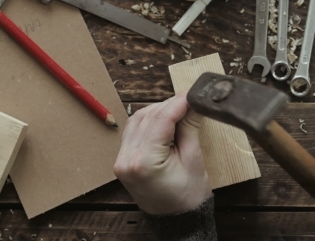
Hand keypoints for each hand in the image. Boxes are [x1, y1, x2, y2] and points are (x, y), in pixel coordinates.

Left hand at [113, 93, 211, 214]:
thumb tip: (192, 103)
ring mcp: (121, 159)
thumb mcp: (194, 160)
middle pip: (147, 117)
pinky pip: (133, 131)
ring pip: (137, 121)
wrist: (176, 221)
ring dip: (157, 112)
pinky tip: (163, 121)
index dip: (178, 103)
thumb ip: (190, 127)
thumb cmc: (188, 197)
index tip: (191, 94)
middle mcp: (127, 159)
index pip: (160, 119)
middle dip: (169, 106)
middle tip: (189, 102)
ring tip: (179, 111)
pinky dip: (148, 122)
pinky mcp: (122, 159)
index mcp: (144, 162)